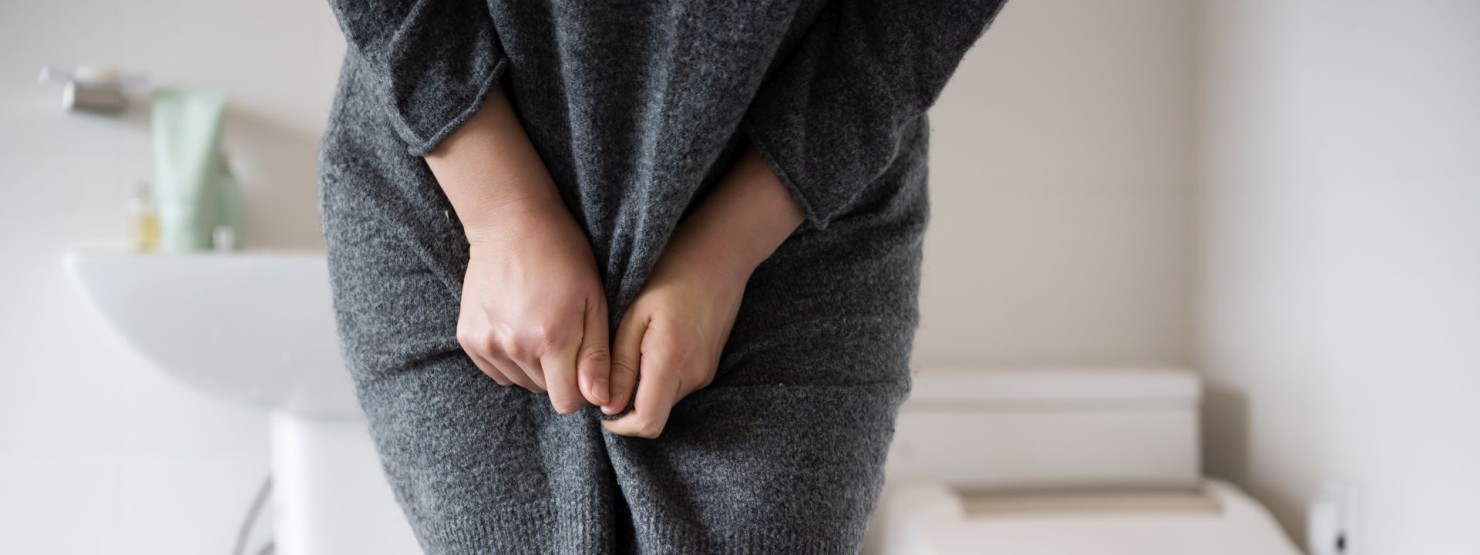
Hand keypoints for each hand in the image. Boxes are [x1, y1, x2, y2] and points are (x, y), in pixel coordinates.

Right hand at [457, 198, 610, 413]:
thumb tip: (599, 400)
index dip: (581, 391)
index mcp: (552, 338)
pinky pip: (496, 371)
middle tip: (562, 333)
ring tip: (538, 327)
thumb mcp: (593, 300)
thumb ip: (596, 354)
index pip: (566, 402)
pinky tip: (517, 328)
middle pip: (544, 391)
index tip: (583, 368)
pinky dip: (509, 359)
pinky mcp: (468, 337)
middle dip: (558, 373)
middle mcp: (515, 346)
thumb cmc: (563, 257)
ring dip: (533, 366)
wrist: (512, 225)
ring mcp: (487, 342)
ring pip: (519, 381)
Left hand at [599, 247, 745, 436]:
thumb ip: (620, 365)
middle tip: (608, 375)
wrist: (717, 259)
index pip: (648, 422)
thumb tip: (608, 406)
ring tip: (630, 355)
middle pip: (656, 415)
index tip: (601, 410)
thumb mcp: (634, 316)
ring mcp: (705, 374)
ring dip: (643, 391)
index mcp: (671, 361)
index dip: (620, 426)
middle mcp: (694, 376)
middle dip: (628, 407)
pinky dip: (658, 380)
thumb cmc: (670, 277)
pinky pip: (677, 387)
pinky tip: (649, 349)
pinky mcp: (709, 368)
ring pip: (665, 402)